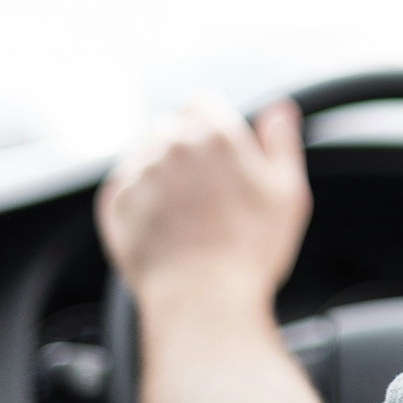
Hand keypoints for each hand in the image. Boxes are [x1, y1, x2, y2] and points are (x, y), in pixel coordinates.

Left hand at [96, 96, 312, 307]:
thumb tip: (279, 111)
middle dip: (184, 150)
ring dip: (160, 173)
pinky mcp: (115, 203)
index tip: (218, 153)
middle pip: (170, 128)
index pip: (201, 102)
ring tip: (185, 214)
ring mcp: (138, 173)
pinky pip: (124, 187)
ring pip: (145, 156)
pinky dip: (139, 199)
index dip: (211, 125)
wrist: (203, 299)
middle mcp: (170, 145)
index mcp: (214, 134)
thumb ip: (281, 142)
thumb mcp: (288, 192)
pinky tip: (163, 225)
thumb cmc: (251, 250)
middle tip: (206, 191)